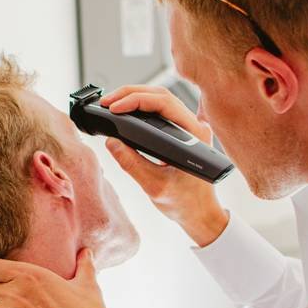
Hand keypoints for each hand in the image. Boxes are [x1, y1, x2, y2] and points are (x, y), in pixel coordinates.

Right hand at [101, 85, 228, 246]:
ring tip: (112, 105)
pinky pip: (161, 111)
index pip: (163, 103)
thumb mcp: (154, 186)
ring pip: (161, 100)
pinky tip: (126, 111)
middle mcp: (195, 126)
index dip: (135, 100)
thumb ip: (132, 164)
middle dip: (131, 93)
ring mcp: (189, 127)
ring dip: (135, 98)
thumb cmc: (186, 203)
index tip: (114, 108)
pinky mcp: (181, 132)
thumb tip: (111, 142)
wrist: (201, 214)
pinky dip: (141, 107)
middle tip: (106, 103)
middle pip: (161, 95)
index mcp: (194, 135)